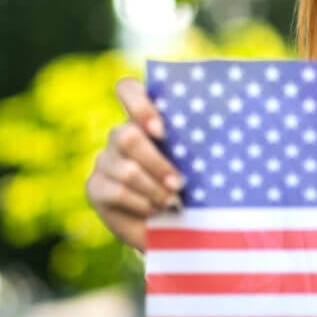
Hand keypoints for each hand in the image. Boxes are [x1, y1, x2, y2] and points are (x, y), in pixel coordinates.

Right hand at [85, 78, 183, 250]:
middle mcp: (120, 136)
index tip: (162, 130)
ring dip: (154, 188)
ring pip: (126, 170)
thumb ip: (196, 143)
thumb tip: (222, 130)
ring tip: (172, 201)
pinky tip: (155, 209)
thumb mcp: (197, 162)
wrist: (172, 226)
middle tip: (178, 182)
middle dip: (157, 163)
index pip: (127, 90)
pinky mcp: (95, 187)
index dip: (140, 105)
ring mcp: (104, 161)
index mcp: (145, 120)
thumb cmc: (191, 187)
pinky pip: (117, 191)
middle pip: (128, 136)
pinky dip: (142, 203)